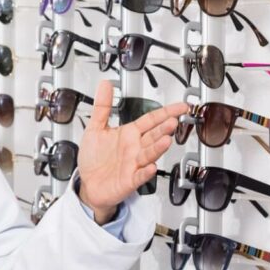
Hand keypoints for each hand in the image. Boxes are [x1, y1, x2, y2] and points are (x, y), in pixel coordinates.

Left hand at [77, 80, 188, 222]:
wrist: (88, 184)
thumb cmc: (94, 159)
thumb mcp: (95, 128)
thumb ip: (102, 107)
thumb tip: (105, 85)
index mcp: (129, 134)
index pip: (151, 120)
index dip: (166, 112)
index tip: (181, 107)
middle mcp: (134, 148)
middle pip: (153, 136)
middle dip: (163, 128)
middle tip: (172, 121)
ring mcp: (134, 164)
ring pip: (149, 154)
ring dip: (158, 148)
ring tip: (166, 140)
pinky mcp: (129, 180)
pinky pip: (139, 175)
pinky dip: (145, 172)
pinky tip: (150, 167)